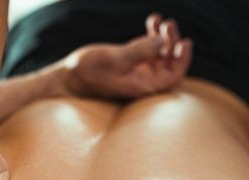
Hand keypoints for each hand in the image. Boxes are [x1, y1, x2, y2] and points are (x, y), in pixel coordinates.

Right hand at [61, 13, 192, 98]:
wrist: (68, 77)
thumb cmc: (88, 72)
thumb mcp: (114, 59)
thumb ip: (139, 52)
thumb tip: (161, 42)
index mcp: (141, 87)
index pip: (172, 77)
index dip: (183, 61)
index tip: (184, 42)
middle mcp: (142, 81)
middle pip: (169, 63)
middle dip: (172, 43)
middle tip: (168, 25)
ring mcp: (137, 71)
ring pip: (161, 54)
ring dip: (164, 36)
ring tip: (160, 21)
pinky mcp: (130, 62)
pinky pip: (149, 48)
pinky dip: (153, 34)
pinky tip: (152, 20)